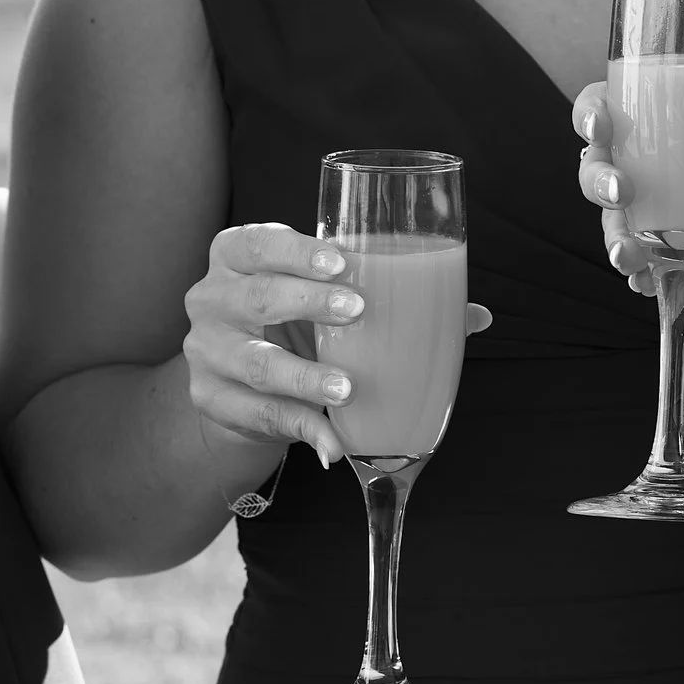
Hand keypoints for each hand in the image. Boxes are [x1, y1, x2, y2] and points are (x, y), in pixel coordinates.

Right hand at [182, 223, 491, 467]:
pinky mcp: (211, 400)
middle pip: (256, 297)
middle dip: (308, 303)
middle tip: (357, 311)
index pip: (257, 242)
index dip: (295, 250)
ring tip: (348, 389)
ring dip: (305, 377)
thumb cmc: (295, 324)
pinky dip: (301, 428)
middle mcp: (212, 298)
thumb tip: (476, 316)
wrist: (240, 384)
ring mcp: (206, 352)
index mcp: (237, 256)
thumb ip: (395, 301)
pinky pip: (259, 416)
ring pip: (256, 364)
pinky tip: (332, 441)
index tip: (342, 261)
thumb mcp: (326, 304)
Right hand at [571, 84, 683, 307]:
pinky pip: (639, 268)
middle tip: (621, 190)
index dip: (593, 112)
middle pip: (597, 166)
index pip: (615, 110)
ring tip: (629, 250)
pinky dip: (637, 274)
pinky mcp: (668, 261)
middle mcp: (654, 172)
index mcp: (675, 131)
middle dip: (596, 178)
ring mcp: (657, 220)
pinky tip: (646, 278)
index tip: (601, 122)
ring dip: (612, 234)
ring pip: (611, 221)